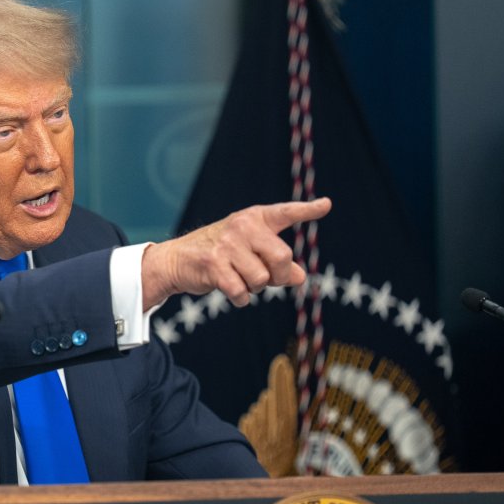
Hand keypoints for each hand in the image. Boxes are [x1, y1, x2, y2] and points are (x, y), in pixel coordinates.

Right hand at [141, 198, 330, 308]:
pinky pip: (242, 292)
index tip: (326, 205)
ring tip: (239, 278)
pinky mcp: (214, 265)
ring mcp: (227, 245)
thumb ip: (278, 264)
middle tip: (267, 278)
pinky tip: (230, 289)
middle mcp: (242, 227)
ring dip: (255, 288)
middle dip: (279, 276)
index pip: (285, 213)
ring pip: (262, 279)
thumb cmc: (221, 255)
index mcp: (254, 219)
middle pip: (282, 257)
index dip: (307, 211)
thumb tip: (300, 278)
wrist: (178, 259)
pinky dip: (240, 298)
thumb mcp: (251, 253)